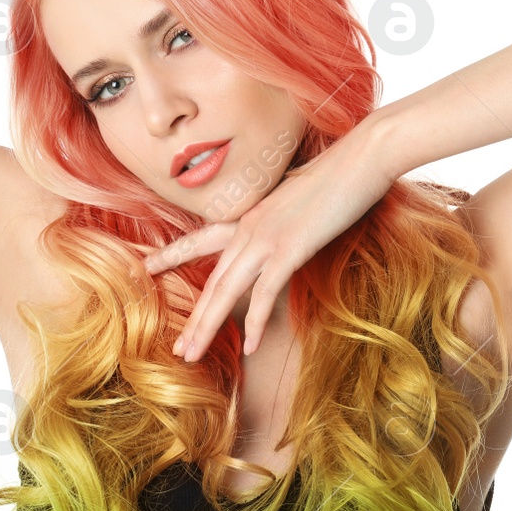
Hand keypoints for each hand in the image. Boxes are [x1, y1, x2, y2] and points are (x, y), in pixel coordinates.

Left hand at [143, 120, 396, 361]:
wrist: (364, 155)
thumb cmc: (341, 176)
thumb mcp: (301, 201)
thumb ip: (283, 221)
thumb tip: (284, 236)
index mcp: (249, 214)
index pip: (201, 239)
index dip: (172, 254)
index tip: (147, 266)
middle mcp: (249, 227)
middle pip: (212, 280)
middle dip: (193, 317)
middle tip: (178, 348)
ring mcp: (267, 237)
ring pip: (225, 290)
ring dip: (207, 327)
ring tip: (192, 355)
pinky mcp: (290, 247)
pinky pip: (265, 293)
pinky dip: (255, 323)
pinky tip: (250, 347)